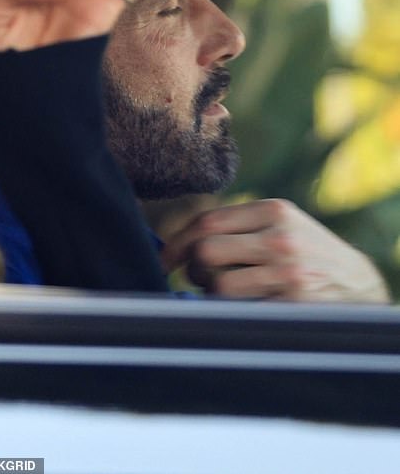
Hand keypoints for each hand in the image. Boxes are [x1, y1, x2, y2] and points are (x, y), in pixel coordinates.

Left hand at [161, 198, 389, 303]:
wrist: (360, 284)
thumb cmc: (309, 254)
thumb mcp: (283, 225)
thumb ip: (241, 226)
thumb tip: (184, 243)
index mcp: (273, 210)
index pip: (208, 221)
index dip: (177, 243)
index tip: (165, 260)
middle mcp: (280, 237)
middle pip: (206, 250)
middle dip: (193, 269)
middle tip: (199, 278)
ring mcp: (287, 272)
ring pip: (218, 285)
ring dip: (210, 294)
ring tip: (224, 293)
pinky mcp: (293, 304)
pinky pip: (240, 311)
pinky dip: (231, 313)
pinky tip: (242, 308)